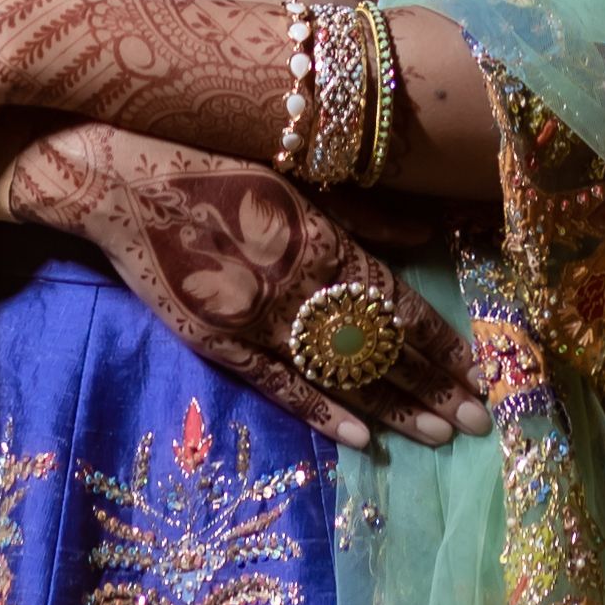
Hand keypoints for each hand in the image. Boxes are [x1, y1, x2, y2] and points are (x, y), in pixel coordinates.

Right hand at [1, 122, 487, 451]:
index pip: (397, 306)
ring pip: (338, 375)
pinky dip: (322, 413)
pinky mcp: (219, 342)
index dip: (442, 344)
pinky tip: (362, 439)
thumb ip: (363, 213)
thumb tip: (428, 237)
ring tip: (440, 435)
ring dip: (393, 407)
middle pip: (378, 348)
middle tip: (482, 420)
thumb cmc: (212, 166)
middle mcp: (296, 286)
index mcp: (321, 240)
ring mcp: (256, 320)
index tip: (483, 371)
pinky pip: (280, 386)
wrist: (121, 180)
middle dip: (434, 386)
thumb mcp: (295, 176)